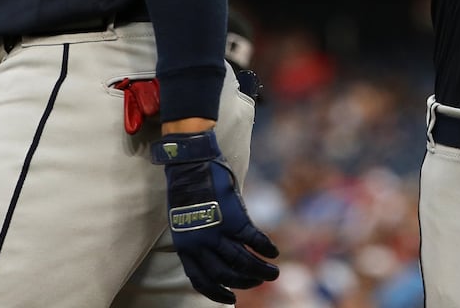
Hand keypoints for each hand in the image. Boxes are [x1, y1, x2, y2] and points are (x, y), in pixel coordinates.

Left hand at [153, 130, 278, 302]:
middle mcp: (200, 244)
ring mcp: (217, 232)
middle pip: (225, 274)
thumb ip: (203, 239)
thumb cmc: (190, 189)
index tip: (231, 298)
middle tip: (260, 281)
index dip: (217, 293)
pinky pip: (253, 239)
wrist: (191, 165)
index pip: (201, 281)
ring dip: (259, 270)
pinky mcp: (233, 218)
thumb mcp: (189, 221)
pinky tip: (273, 252)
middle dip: (245, 281)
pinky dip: (265, 247)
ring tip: (273, 273)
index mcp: (186, 247)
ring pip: (242, 261)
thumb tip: (223, 251)